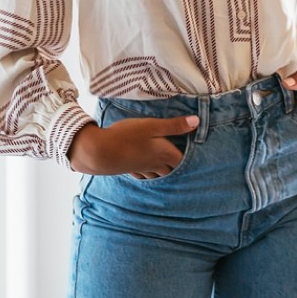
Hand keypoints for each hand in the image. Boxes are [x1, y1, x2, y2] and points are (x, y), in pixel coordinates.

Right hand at [66, 115, 198, 177]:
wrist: (98, 152)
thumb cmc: (127, 136)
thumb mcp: (153, 125)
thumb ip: (174, 125)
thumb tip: (197, 122)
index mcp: (164, 154)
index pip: (182, 161)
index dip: (190, 158)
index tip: (194, 153)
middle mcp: (155, 164)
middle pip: (171, 170)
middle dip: (177, 165)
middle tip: (182, 159)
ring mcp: (141, 169)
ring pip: (157, 174)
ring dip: (163, 171)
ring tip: (167, 165)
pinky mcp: (129, 170)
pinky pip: (143, 175)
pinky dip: (147, 173)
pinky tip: (145, 169)